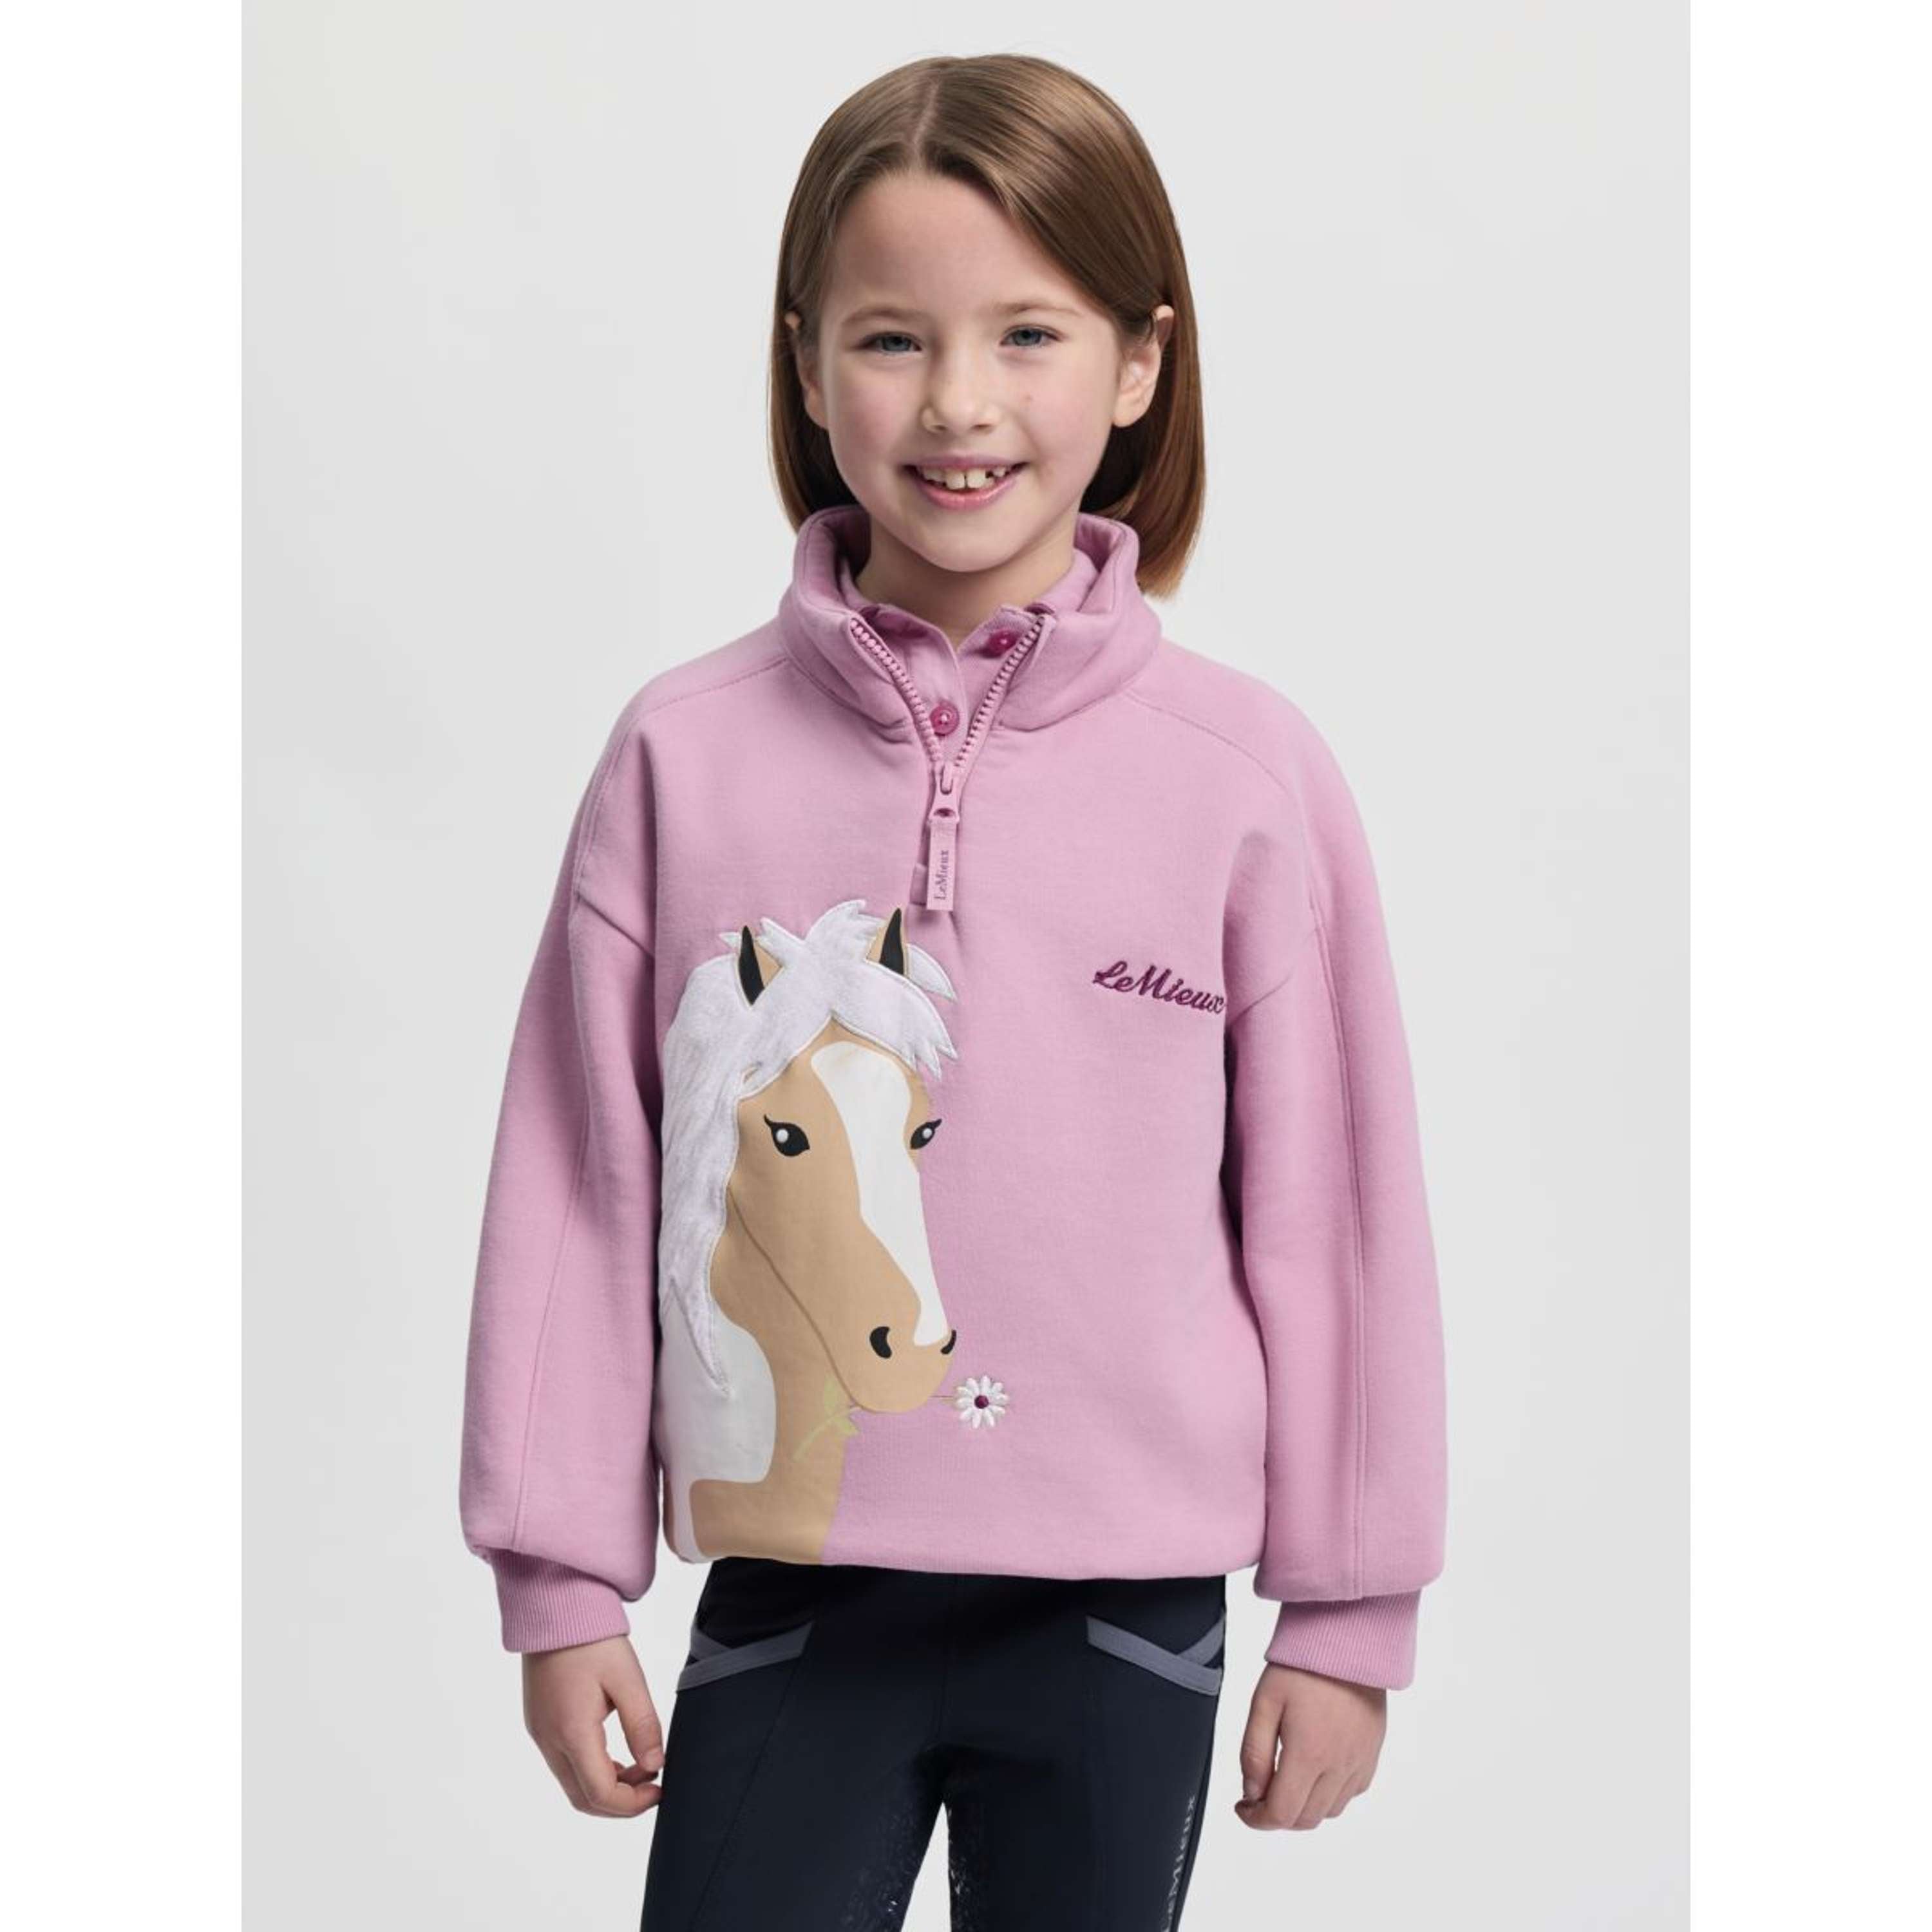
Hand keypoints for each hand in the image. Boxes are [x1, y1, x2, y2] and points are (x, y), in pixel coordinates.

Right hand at [521, 1634, 665, 1816]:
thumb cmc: (592, 1639)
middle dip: (620, 1803)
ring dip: (606, 1787)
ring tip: (640, 1765)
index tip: (661, 1789)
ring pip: (572, 1784)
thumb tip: (655, 1766)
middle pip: (582, 1799)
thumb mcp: (627, 1678)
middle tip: (653, 1785)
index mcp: (571, 1732)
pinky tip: (616, 1752)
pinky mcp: (539, 1724)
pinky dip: (591, 1770)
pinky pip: (564, 1764)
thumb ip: (642, 1725)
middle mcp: (548, 1740)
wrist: (555, 1608)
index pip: (600, 1794)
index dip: (633, 1804)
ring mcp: (540, 1734)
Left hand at [1233, 1661, 1385, 1830]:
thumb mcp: (1264, 1703)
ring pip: (1329, 1811)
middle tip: (1260, 1792)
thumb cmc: (1303, 1665)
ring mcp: (1360, 1762)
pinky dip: (1330, 1795)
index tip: (1243, 1807)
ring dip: (1304, 1807)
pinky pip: (1351, 1793)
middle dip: (1277, 1814)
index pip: (1282, 1814)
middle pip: (1306, 1819)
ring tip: (1286, 1779)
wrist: (1348, 1640)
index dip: (1256, 1820)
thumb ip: (1255, 1753)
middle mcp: (1339, 1766)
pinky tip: (1315, 1770)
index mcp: (1309, 1755)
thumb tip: (1252, 1793)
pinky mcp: (1372, 1754)